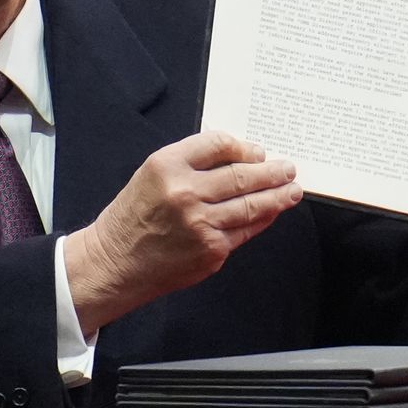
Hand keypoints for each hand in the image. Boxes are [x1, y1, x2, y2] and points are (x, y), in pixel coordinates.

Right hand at [65, 131, 301, 332]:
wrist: (115, 262)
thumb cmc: (133, 218)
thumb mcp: (152, 175)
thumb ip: (191, 164)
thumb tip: (239, 159)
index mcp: (167, 165)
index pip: (218, 144)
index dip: (244, 147)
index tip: (258, 152)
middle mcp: (185, 192)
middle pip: (242, 175)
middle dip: (272, 172)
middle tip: (288, 168)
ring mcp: (201, 223)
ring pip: (251, 204)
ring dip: (278, 196)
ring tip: (292, 189)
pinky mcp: (211, 249)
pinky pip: (246, 230)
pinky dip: (263, 219)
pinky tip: (273, 212)